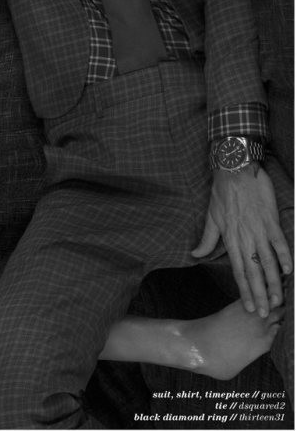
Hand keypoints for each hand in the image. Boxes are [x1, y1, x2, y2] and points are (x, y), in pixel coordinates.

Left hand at [192, 164, 291, 316]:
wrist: (234, 169)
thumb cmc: (222, 192)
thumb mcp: (211, 216)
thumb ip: (207, 239)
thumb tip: (195, 255)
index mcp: (231, 239)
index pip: (238, 271)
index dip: (244, 290)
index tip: (249, 307)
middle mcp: (245, 238)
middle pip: (253, 272)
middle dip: (260, 295)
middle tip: (265, 314)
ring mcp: (259, 230)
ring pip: (267, 262)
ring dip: (274, 283)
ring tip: (278, 301)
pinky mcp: (270, 220)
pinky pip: (279, 241)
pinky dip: (285, 256)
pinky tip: (289, 271)